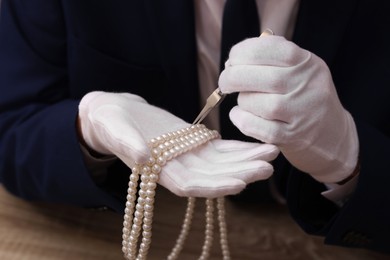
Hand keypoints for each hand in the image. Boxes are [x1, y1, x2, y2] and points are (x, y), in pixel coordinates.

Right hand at [78, 91, 278, 196]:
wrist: (117, 114)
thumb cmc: (110, 123)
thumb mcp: (114, 130)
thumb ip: (127, 144)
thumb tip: (141, 157)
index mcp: (159, 171)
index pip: (190, 186)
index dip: (214, 187)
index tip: (238, 184)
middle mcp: (178, 168)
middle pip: (214, 176)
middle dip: (241, 173)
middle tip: (268, 166)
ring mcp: (188, 156)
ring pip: (222, 163)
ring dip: (247, 160)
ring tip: (272, 152)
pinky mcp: (194, 142)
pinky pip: (220, 148)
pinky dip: (239, 148)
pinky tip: (258, 145)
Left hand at [218, 36, 358, 182]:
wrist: (333, 136)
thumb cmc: (306, 98)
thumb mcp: (301, 70)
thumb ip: (273, 58)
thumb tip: (234, 59)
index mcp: (307, 63)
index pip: (270, 48)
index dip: (243, 52)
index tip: (233, 59)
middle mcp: (306, 85)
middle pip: (257, 76)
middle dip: (232, 77)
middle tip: (225, 82)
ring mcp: (301, 113)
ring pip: (254, 102)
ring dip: (241, 101)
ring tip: (246, 102)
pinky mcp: (292, 137)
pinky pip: (256, 127)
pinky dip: (242, 120)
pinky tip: (240, 116)